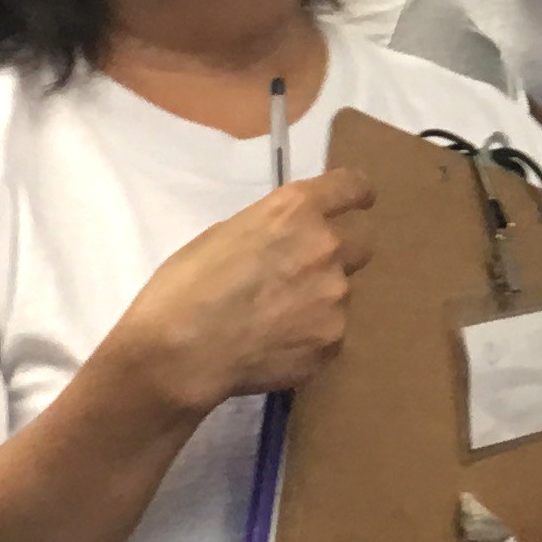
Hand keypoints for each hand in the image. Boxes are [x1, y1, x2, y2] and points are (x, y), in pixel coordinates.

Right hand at [110, 167, 371, 414]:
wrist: (180, 355)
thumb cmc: (185, 287)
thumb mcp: (223, 235)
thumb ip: (269, 231)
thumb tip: (285, 242)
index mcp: (295, 212)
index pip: (351, 187)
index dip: (357, 193)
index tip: (361, 201)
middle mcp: (326, 247)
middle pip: (361, 244)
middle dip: (339, 255)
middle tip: (304, 274)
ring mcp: (335, 298)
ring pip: (340, 294)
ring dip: (318, 301)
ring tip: (273, 322)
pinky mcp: (333, 342)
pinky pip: (330, 334)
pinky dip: (309, 338)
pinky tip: (273, 348)